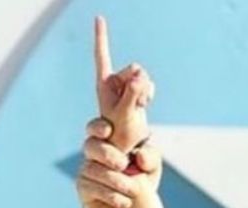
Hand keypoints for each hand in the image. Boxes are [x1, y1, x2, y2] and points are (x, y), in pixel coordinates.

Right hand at [76, 119, 162, 207]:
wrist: (132, 205)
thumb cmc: (140, 176)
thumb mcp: (151, 167)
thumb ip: (150, 157)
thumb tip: (140, 156)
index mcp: (108, 139)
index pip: (96, 127)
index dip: (98, 127)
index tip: (108, 132)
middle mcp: (94, 152)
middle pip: (91, 145)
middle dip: (107, 154)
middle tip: (123, 164)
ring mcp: (86, 169)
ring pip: (93, 169)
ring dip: (115, 180)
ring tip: (134, 190)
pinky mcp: (84, 188)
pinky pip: (92, 188)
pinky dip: (111, 196)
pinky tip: (126, 202)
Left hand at [93, 16, 152, 153]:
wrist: (126, 149)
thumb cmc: (119, 136)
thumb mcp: (125, 114)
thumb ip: (132, 94)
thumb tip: (140, 76)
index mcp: (104, 85)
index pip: (102, 57)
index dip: (101, 37)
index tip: (99, 18)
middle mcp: (114, 84)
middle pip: (133, 68)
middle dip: (139, 83)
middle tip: (137, 103)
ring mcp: (125, 89)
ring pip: (142, 76)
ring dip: (146, 90)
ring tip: (139, 108)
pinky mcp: (135, 94)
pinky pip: (148, 84)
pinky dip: (149, 93)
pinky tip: (144, 105)